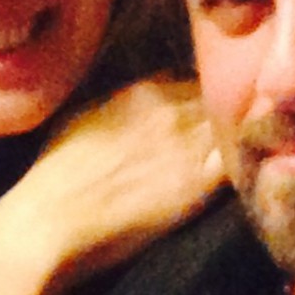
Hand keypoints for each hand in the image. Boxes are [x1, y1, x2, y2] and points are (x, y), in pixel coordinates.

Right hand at [0, 74, 225, 294]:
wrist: (55, 215)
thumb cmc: (58, 165)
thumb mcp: (84, 112)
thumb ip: (117, 97)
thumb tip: (135, 93)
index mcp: (144, 89)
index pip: (188, 79)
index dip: (193, 95)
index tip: (194, 108)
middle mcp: (172, 109)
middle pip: (213, 98)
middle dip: (217, 108)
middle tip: (217, 124)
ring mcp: (188, 143)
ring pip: (228, 124)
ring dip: (231, 131)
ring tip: (231, 143)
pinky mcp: (198, 183)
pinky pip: (234, 160)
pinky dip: (239, 159)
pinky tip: (236, 165)